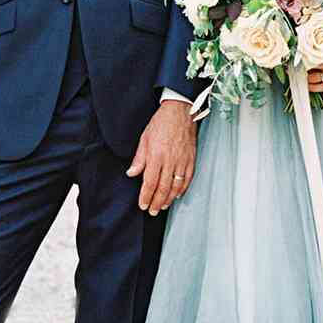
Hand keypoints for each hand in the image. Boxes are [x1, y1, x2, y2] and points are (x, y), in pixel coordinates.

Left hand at [126, 101, 196, 215]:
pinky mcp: (191, 159)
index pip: (149, 182)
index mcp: (156, 156)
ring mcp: (182, 161)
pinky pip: (187, 178)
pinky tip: (178, 194)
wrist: (181, 111)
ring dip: (169, 198)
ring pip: (176, 186)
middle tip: (152, 211)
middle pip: (163, 187)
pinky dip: (182, 189)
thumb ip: (139, 158)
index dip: (146, 196)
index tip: (143, 205)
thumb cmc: (161, 123)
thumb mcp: (144, 138)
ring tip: (163, 206)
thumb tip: (132, 173)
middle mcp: (170, 160)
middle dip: (156, 201)